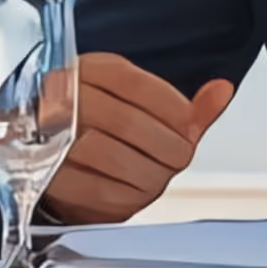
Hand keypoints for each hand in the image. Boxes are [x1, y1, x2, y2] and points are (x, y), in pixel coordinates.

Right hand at [38, 53, 237, 223]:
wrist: (44, 154)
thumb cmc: (98, 128)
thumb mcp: (137, 105)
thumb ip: (179, 105)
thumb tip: (222, 91)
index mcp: (90, 70)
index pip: (137, 84)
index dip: (175, 110)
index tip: (189, 127)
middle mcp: (64, 97)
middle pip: (129, 123)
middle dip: (167, 148)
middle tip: (175, 156)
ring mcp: (50, 136)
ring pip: (114, 157)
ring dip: (148, 175)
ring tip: (155, 175)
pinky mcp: (46, 175)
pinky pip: (97, 190)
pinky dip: (125, 197)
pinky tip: (133, 191)